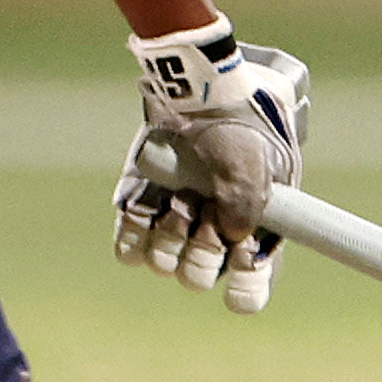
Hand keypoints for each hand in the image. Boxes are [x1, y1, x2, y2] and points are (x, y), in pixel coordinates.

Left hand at [116, 26, 306, 310]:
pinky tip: (150, 202)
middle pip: (199, 278)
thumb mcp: (252, 160)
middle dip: (200, 249)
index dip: (246, 285)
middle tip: (203, 211)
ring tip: (179, 196)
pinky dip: (137, 231)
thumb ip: (247, 203)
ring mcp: (173, 230)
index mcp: (251, 234)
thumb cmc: (236, 125)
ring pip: (163, 264)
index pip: (250, 288)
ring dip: (170, 234)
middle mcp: (211, 239)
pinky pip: (129, 250)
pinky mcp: (139, 217)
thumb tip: (231, 238)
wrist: (196, 94)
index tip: (241, 260)